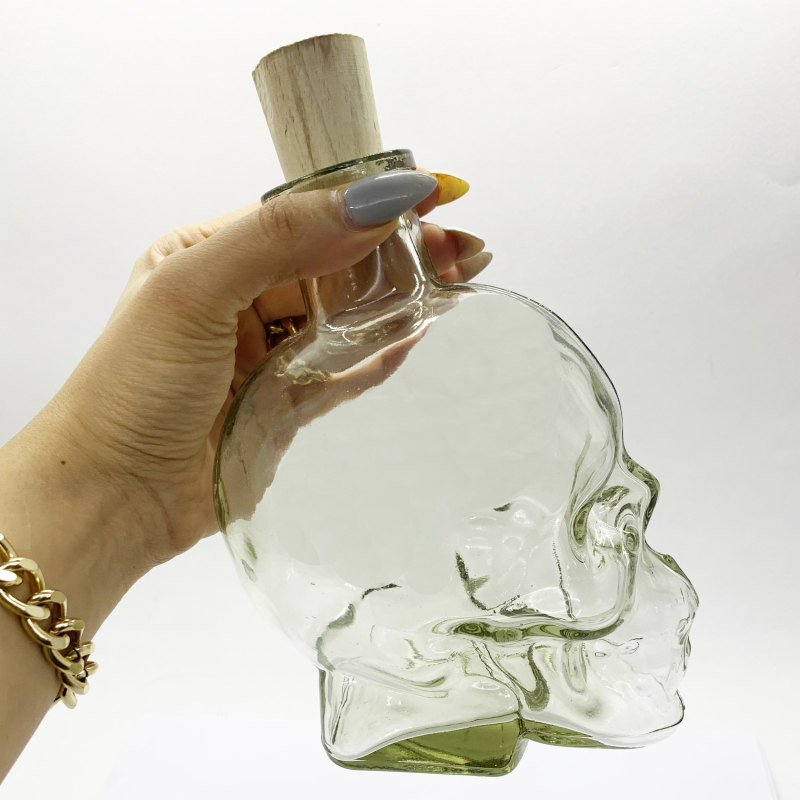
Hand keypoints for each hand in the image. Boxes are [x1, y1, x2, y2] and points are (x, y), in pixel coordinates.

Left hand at [25, 172, 489, 579]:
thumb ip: (278, 238)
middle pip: (339, 262)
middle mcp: (246, 296)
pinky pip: (347, 368)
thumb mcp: (193, 289)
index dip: (369, 200)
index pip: (307, 212)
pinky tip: (421, 331)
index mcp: (215, 251)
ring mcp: (270, 352)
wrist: (116, 493)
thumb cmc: (133, 385)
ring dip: (401, 297)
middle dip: (400, 249)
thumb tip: (371, 202)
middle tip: (462, 246)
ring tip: (459, 278)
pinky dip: (383, 351)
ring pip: (349, 314)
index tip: (431, 191)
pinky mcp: (289, 402)